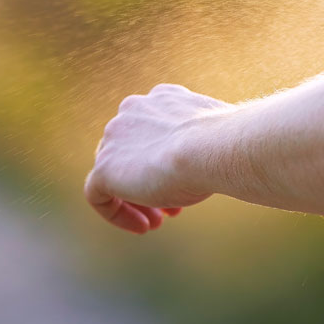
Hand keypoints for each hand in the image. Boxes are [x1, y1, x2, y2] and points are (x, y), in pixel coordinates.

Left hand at [84, 83, 231, 233]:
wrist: (212, 148)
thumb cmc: (225, 145)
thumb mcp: (215, 138)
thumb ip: (203, 143)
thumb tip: (210, 160)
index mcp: (162, 98)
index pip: (154, 131)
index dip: (167, 160)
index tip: (186, 183)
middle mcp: (133, 110)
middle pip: (132, 152)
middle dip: (152, 181)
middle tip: (172, 208)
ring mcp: (114, 138)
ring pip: (115, 173)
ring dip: (137, 199)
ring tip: (158, 222)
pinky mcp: (104, 167)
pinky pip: (98, 195)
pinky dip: (116, 213)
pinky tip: (141, 226)